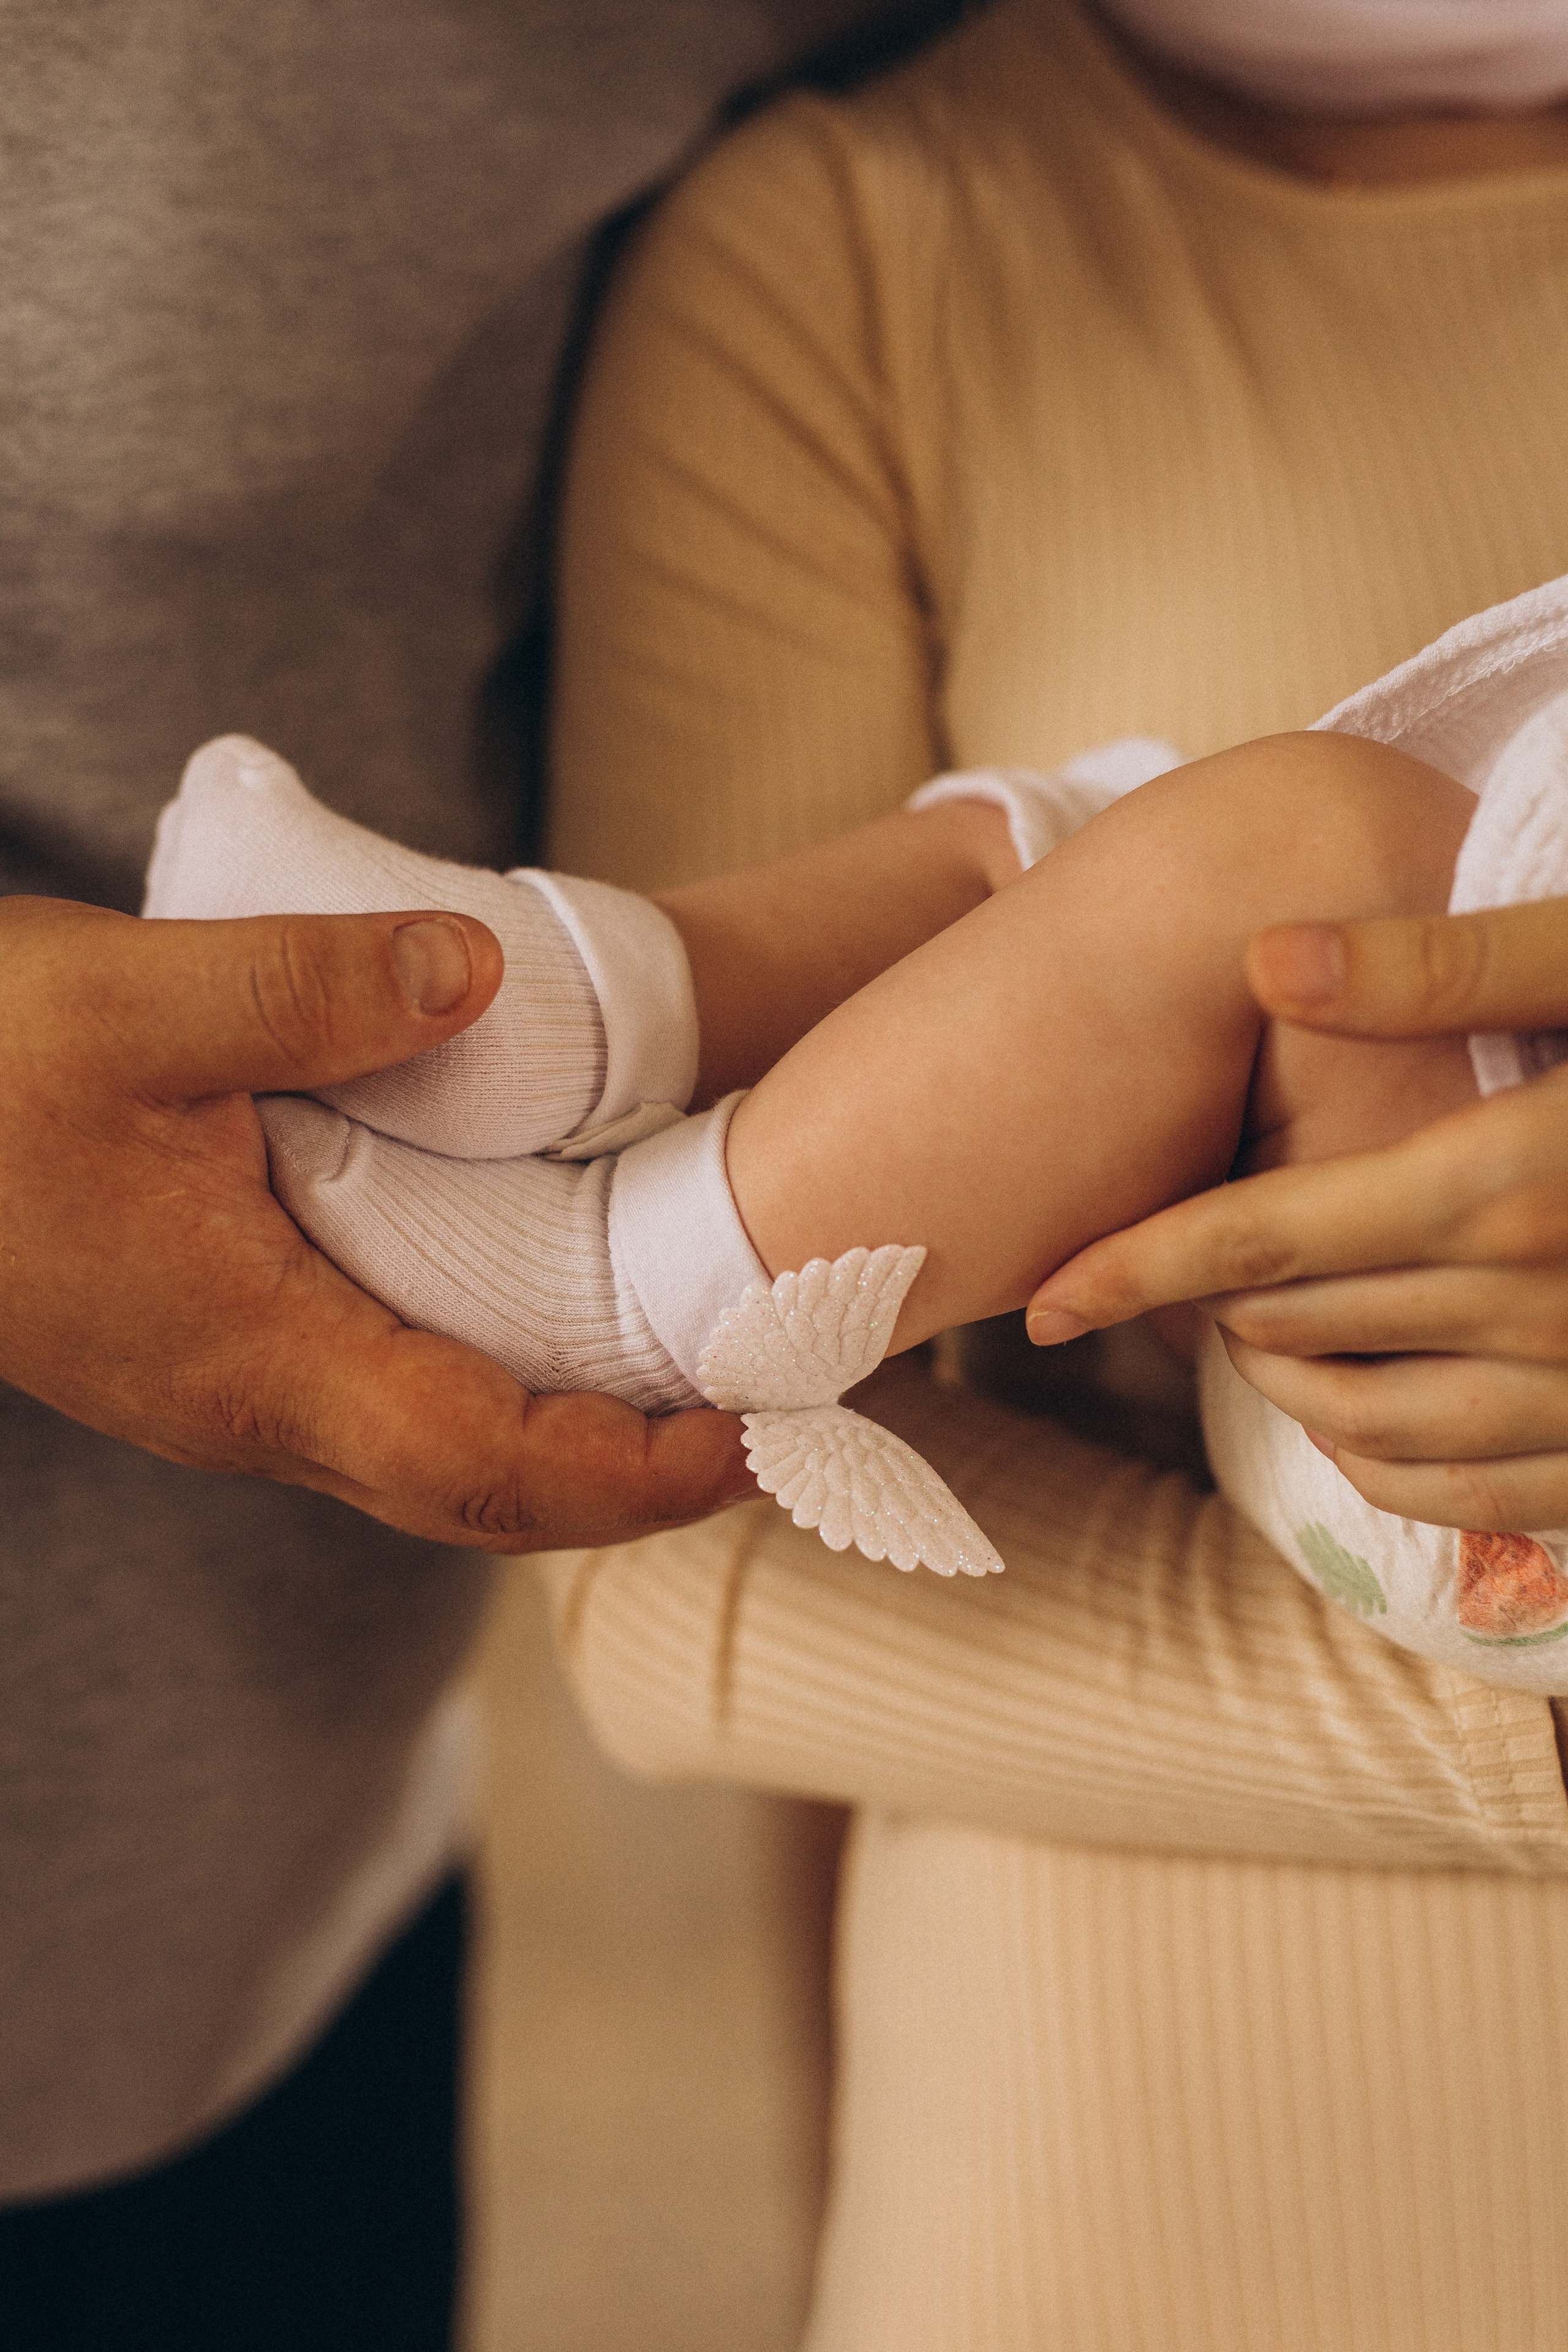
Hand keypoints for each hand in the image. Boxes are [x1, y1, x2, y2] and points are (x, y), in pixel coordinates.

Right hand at [0, 897, 750, 1549]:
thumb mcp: (127, 1001)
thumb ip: (311, 990)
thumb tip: (478, 973)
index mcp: (251, 1356)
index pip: (483, 1468)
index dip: (632, 1475)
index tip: (758, 1437)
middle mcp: (250, 1405)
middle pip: (477, 1495)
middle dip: (630, 1481)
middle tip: (774, 1421)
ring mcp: (229, 1385)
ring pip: (434, 1456)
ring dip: (566, 1441)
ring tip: (692, 1379)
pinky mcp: (214, 1341)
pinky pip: (386, 1400)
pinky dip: (493, 1387)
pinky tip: (546, 1319)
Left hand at [1024, 899, 1567, 1528]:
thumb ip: (1443, 962)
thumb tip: (1264, 958)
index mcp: (1503, 1186)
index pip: (1257, 1243)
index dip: (1131, 1268)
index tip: (1044, 1290)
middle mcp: (1535, 1311)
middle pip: (1294, 1331)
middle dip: (1206, 1307)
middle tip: (1171, 1265)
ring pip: (1362, 1427)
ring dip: (1283, 1383)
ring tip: (1257, 1331)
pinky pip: (1467, 1499)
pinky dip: (1384, 1467)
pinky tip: (1360, 1418)